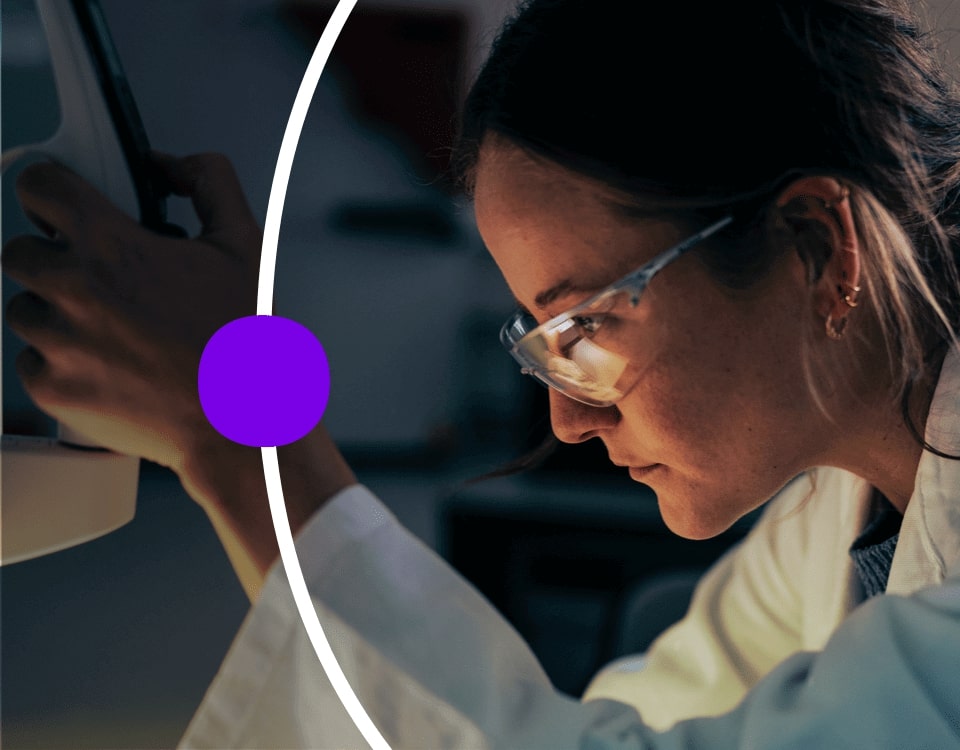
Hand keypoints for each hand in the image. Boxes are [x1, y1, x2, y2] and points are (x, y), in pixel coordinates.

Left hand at [2, 152, 260, 475]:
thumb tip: (174, 164)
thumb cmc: (243, 345)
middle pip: (19, 250)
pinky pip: (31, 362)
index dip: (52, 191)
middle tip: (99, 281)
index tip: (62, 206)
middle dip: (55, 259)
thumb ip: (210, 184)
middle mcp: (72, 290)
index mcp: (112, 246)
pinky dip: (62, 363)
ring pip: (24, 309)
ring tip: (113, 332)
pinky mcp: (51, 388)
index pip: (38, 185)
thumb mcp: (245, 248)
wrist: (239, 425)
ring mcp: (57, 343)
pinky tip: (110, 367)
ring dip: (58, 314)